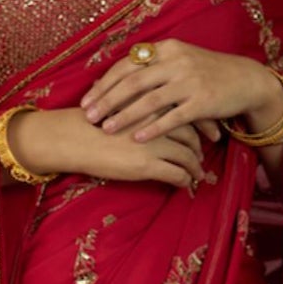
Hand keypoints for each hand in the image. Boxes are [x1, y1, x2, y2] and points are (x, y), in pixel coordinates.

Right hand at [10, 106, 208, 189]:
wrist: (72, 138)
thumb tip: (151, 106)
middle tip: (209, 146)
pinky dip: (186, 179)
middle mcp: (157, 119)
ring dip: (196, 164)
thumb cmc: (90, 121)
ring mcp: (154, 143)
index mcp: (151, 100)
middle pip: (191, 129)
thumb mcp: (119, 102)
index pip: (185, 106)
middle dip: (203, 140)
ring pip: (188, 154)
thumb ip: (138, 102)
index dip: (200, 117)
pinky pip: (177, 174)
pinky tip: (186, 183)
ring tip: (198, 170)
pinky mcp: (148, 164)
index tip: (207, 125)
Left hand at [78, 43, 282, 147]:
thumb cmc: (206, 73)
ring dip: (125, 115)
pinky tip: (137, 138)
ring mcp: (190, 81)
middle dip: (107, 100)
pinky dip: (153, 128)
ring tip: (106, 128)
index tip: (86, 100)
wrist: (245, 80)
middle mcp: (176, 61)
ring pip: (150, 100)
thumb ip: (151, 67)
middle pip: (133, 82)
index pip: (127, 65)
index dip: (105, 83)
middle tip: (89, 117)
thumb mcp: (179, 61)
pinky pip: (173, 117)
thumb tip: (116, 79)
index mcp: (166, 49)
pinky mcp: (203, 101)